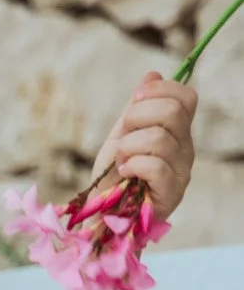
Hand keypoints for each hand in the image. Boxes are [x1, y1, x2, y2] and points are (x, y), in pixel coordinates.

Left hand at [94, 70, 197, 213]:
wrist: (104, 214)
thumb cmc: (113, 176)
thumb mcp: (122, 136)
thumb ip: (137, 108)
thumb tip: (152, 74)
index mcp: (176, 131)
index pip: (186, 97)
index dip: (159, 90)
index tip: (135, 100)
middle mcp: (185, 148)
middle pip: (173, 112)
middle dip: (136, 117)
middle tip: (122, 137)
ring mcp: (181, 170)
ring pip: (159, 138)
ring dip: (128, 146)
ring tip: (121, 160)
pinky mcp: (171, 192)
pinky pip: (154, 166)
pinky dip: (132, 165)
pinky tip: (124, 172)